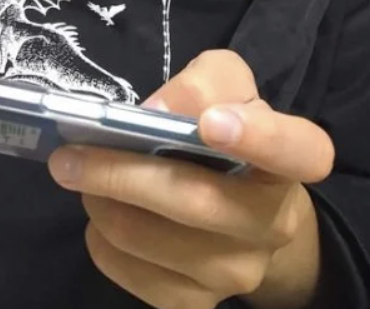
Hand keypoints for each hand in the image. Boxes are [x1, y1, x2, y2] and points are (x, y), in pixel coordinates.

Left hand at [47, 50, 333, 308]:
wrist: (243, 208)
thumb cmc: (231, 129)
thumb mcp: (225, 85)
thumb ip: (200, 84)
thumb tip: (154, 113)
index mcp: (291, 161)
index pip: (300, 152)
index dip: (260, 138)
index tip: (211, 123)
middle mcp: (273, 224)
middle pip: (196, 202)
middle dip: (122, 174)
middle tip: (69, 154)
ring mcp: (238, 272)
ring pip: (152, 242)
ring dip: (102, 204)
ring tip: (81, 175)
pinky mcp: (198, 304)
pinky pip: (133, 276)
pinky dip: (102, 241)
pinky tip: (101, 212)